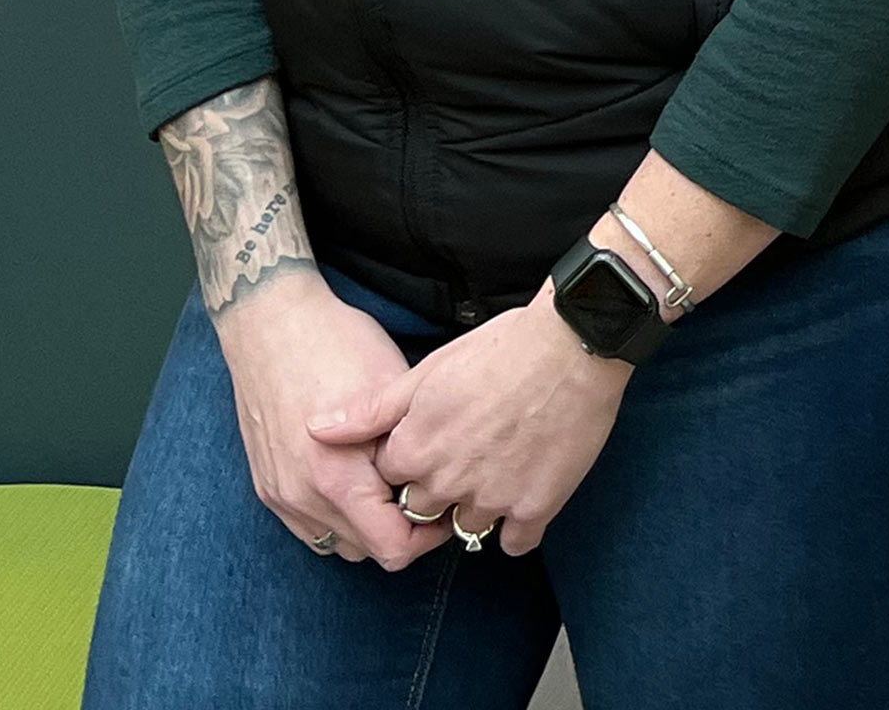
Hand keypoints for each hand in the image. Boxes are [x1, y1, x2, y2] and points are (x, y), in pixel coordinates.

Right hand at [211, 274, 446, 566]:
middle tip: (422, 490)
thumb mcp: (392, 392)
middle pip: (367, 551)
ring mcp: (280, 495)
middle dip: (402, 529)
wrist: (271, 322)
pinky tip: (356, 480)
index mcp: (338, 478)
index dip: (429, 535)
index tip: (444, 504)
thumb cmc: (338, 345)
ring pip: (338, 544)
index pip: (393, 549)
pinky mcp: (267, 486)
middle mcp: (303, 497)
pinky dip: (337, 517)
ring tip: (389, 485)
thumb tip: (437, 485)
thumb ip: (412, 452)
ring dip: (368, 527)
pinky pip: (310, 528)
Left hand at [342, 298, 629, 560]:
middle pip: (423, 510)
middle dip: (436, 491)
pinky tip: (522, 495)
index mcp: (415, 449)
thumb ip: (370, 410)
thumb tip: (315, 428)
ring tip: (497, 469)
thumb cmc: (500, 349)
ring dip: (476, 506)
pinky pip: (514, 542)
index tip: (430, 442)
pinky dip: (516, 527)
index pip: (389, 480)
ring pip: (468, 526)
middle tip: (466, 457)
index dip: (407, 461)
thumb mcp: (428, 371)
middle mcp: (446, 482)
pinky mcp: (535, 507)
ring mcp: (492, 499)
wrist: (572, 345)